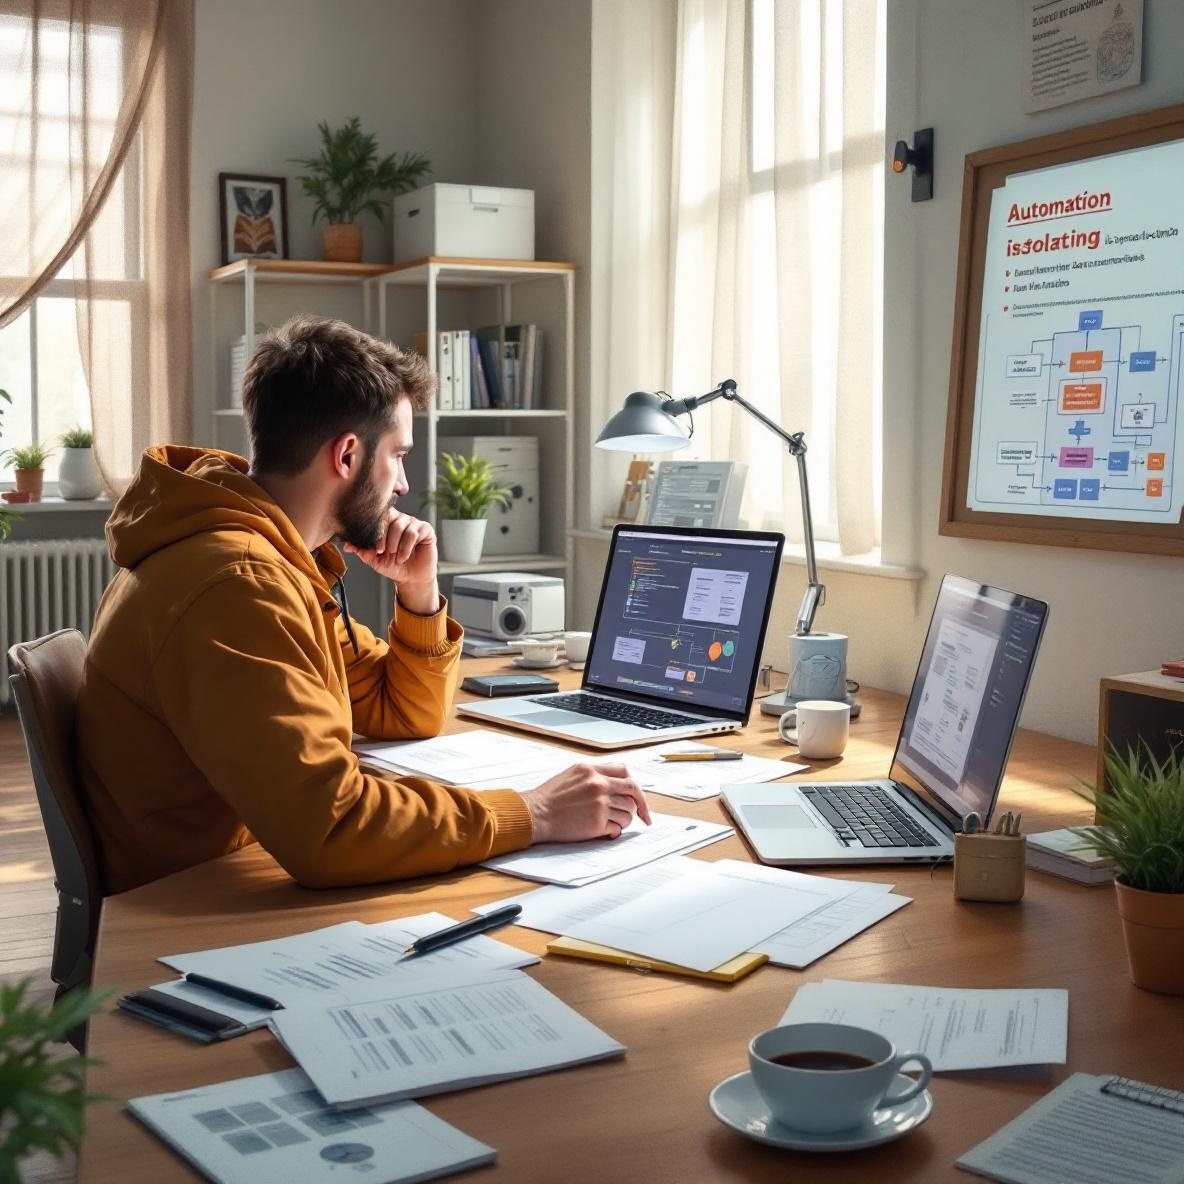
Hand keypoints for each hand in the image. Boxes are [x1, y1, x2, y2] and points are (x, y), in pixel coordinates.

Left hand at [343, 509, 439, 612]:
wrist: (411, 578)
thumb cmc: (393, 566)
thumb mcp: (374, 559)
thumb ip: (361, 550)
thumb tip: (346, 545)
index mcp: (386, 521)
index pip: (378, 516)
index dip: (375, 530)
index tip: (375, 548)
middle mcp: (400, 518)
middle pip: (389, 518)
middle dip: (384, 538)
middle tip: (383, 553)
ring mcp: (413, 523)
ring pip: (401, 526)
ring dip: (395, 544)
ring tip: (395, 557)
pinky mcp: (426, 530)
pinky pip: (413, 533)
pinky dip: (406, 547)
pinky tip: (403, 557)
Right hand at [525, 762, 651, 843]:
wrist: (535, 814)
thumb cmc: (549, 797)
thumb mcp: (571, 774)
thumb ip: (593, 774)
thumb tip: (614, 781)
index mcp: (591, 770)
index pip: (625, 772)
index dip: (633, 785)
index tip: (637, 795)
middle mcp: (598, 785)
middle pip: (633, 792)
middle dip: (641, 805)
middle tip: (643, 816)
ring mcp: (599, 804)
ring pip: (628, 812)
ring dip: (625, 820)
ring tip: (614, 823)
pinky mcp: (597, 823)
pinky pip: (617, 828)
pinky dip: (616, 832)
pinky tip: (608, 832)